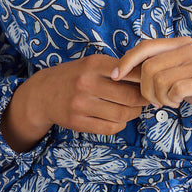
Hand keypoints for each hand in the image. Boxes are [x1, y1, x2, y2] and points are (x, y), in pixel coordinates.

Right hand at [0, 54, 150, 150]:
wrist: (42, 94)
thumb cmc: (74, 76)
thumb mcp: (91, 64)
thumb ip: (116, 67)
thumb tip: (148, 76)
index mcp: (93, 64)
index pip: (130, 73)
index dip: (145, 81)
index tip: (150, 84)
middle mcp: (86, 83)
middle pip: (130, 96)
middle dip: (142, 100)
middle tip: (145, 99)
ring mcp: (81, 104)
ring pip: (122, 114)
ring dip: (134, 113)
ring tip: (133, 109)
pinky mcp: (78, 122)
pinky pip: (110, 128)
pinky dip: (121, 124)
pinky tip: (118, 118)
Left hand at [111, 37, 191, 136]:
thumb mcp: (183, 74)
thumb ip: (161, 69)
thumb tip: (126, 73)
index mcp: (183, 44)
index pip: (145, 46)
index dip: (126, 61)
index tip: (114, 76)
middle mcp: (191, 48)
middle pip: (149, 67)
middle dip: (145, 90)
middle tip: (155, 101)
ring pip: (160, 80)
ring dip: (159, 98)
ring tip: (170, 102)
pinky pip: (176, 90)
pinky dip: (172, 101)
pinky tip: (180, 103)